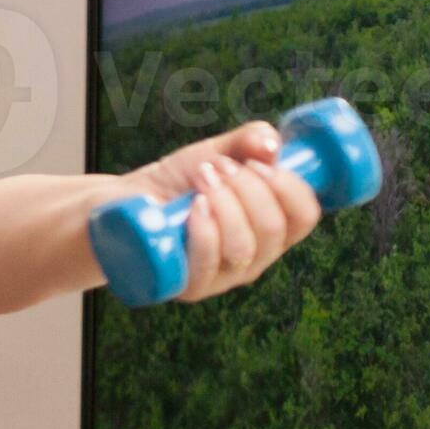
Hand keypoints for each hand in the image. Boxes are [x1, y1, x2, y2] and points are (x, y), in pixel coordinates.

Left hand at [123, 120, 325, 303]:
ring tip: (202, 180)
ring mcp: (222, 277)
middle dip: (249, 188)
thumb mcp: (217, 151)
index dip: (290, 187)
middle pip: (274, 229)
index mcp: (271, 228)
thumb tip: (272, 146)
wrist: (125, 202)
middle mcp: (254, 258)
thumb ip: (250, 140)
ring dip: (225, 204)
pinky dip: (205, 230)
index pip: (304, 217)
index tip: (260, 162)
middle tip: (219, 167)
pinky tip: (193, 207)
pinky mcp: (189, 288)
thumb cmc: (177, 182)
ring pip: (244, 247)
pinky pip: (209, 265)